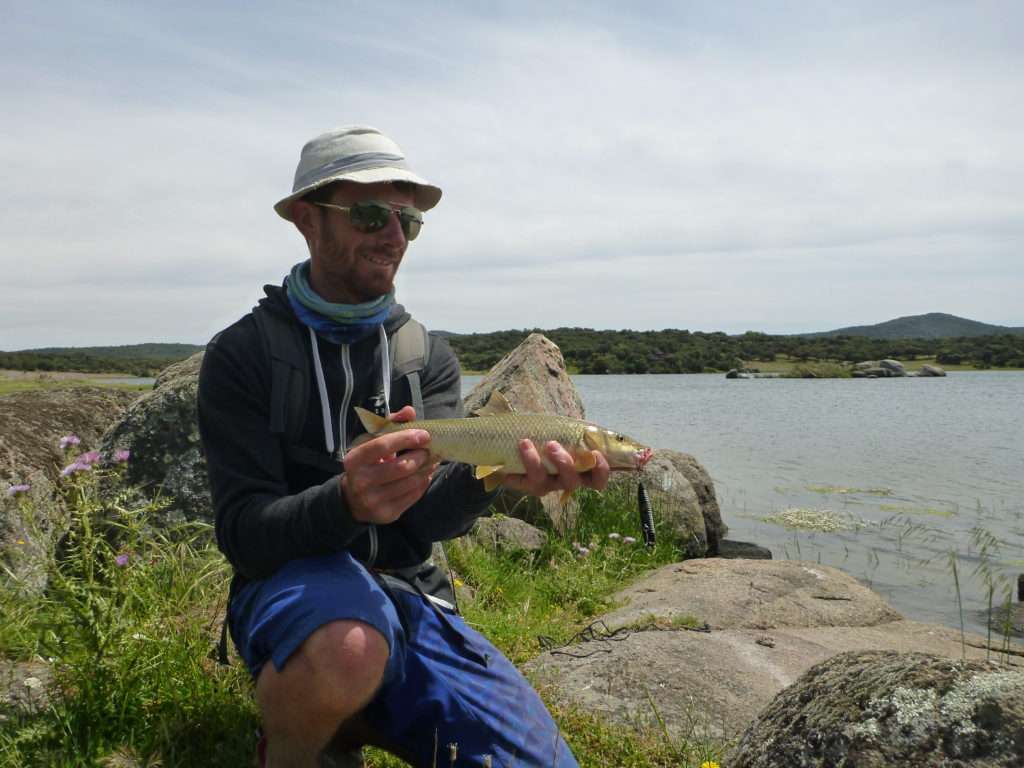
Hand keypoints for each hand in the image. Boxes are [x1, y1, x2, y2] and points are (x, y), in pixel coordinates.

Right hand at [340, 406, 437, 523]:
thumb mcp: (371, 444)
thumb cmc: (367, 465)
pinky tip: (424, 475)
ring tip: (430, 461)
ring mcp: (373, 501)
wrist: (352, 501)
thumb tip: (410, 411)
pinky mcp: (386, 514)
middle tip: (429, 450)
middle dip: (419, 456)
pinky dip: (423, 483)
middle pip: (400, 467)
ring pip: (410, 483)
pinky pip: (413, 496)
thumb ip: (390, 425)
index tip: (424, 434)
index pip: (382, 446)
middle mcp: (360, 482)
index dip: (405, 438)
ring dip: (425, 470)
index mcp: (354, 460)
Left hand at [499, 440, 609, 497]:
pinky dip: (527, 459)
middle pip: (572, 482)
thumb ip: (577, 431)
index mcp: (579, 469)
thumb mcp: (564, 430)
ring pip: (547, 482)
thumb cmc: (548, 434)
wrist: (517, 442)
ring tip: (530, 442)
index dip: (601, 471)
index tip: (595, 453)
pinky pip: (530, 478)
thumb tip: (588, 424)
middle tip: (552, 444)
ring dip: (539, 461)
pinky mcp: (528, 485)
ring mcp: (546, 485)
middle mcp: (564, 480)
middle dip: (564, 464)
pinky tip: (523, 444)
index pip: (597, 479)